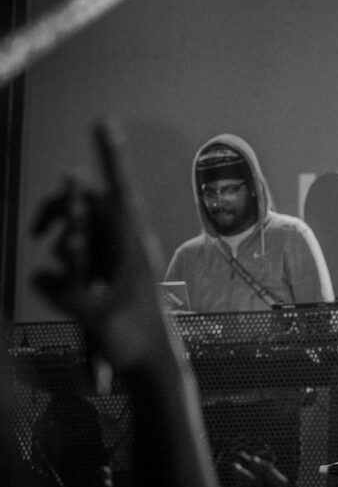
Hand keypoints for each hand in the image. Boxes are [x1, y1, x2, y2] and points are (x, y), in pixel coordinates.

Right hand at [31, 120, 168, 372]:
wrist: (151, 364)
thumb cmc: (134, 342)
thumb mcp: (102, 322)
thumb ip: (70, 298)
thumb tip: (36, 274)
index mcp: (134, 246)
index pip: (119, 192)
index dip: (110, 157)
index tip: (104, 122)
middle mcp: (127, 244)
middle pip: (89, 203)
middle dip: (60, 209)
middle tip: (38, 232)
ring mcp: (117, 256)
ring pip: (81, 225)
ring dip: (63, 237)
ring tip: (64, 265)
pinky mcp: (107, 271)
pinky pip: (78, 249)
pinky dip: (66, 258)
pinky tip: (68, 279)